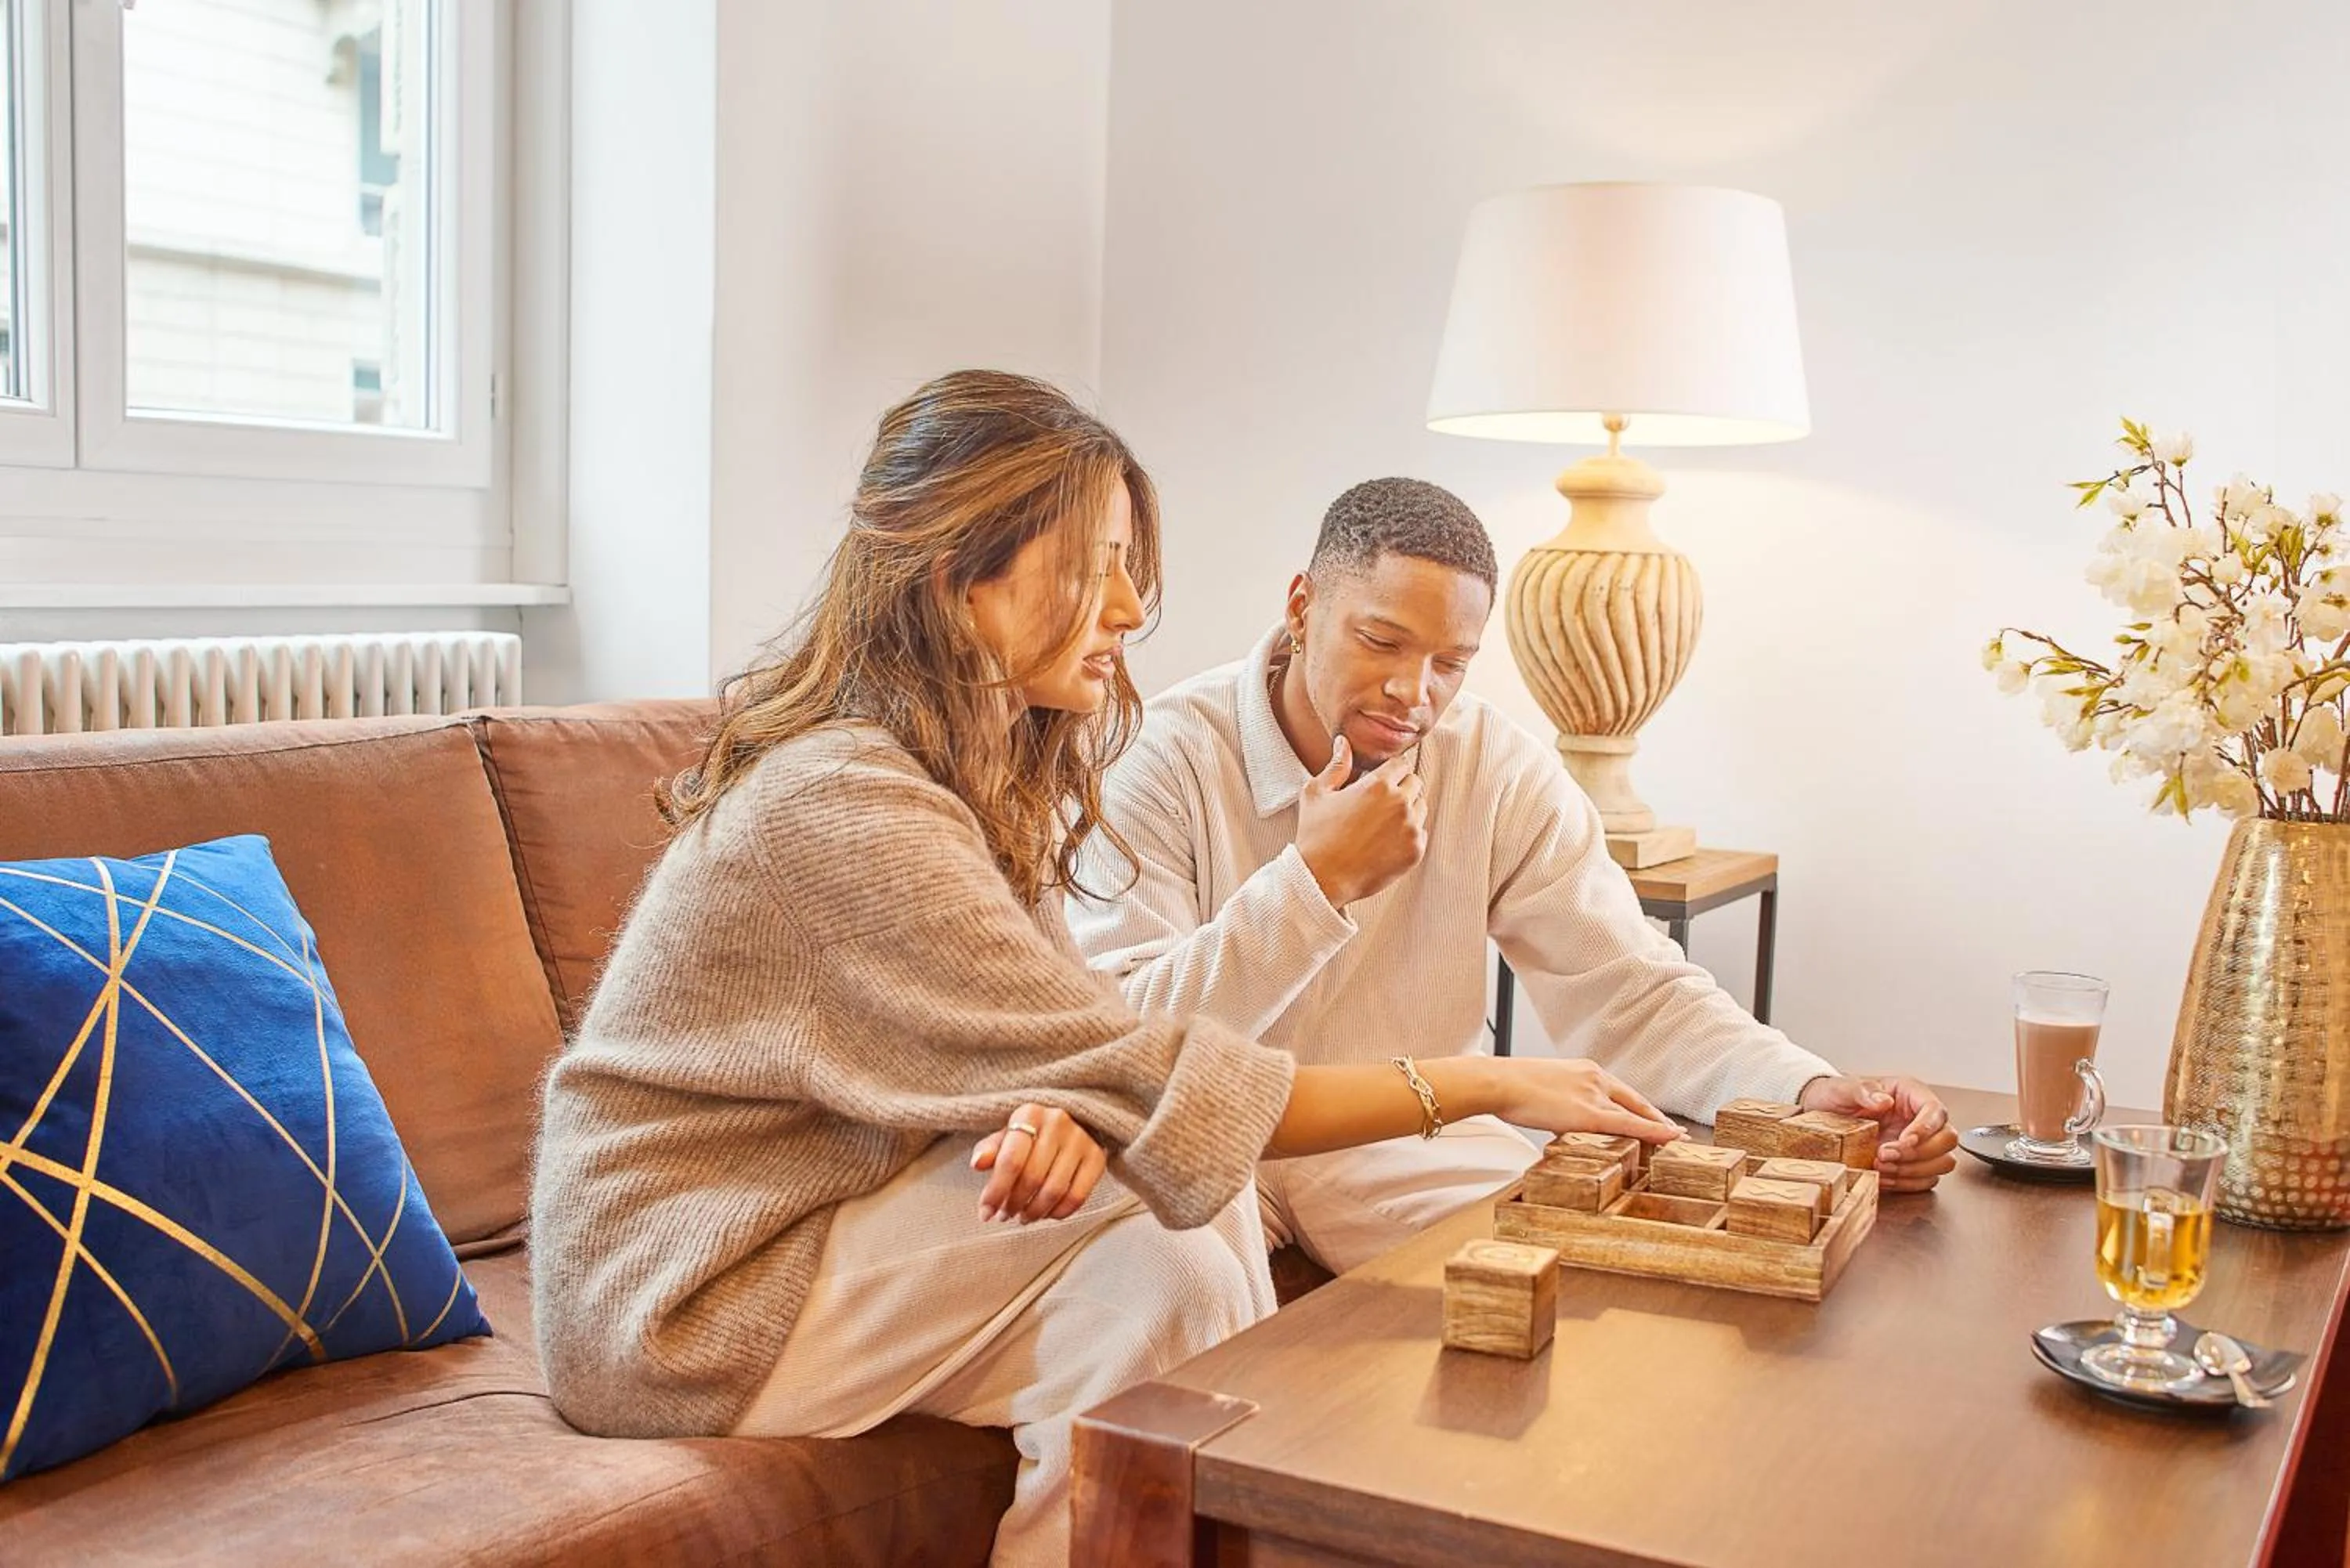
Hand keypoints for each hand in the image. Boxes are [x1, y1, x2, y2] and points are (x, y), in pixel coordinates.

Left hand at [971, 1104, 1106, 1223]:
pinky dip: (1058, 1213)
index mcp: (1030, 1113)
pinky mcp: (1097, 1157)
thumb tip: (978, 1164)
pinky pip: (1077, 1197)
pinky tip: (1046, 1214)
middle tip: (1004, 1215)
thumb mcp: (1006, 1135)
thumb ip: (989, 1149)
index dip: (996, 1192)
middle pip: (1032, 1178)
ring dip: (1034, 1212)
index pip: (1010, 1160)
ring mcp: (1081, 1140)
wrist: (1073, 1122)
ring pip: (1054, 1190)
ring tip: (1023, 1216)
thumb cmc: (1031, 1134)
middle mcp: (1058, 1122)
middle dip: (1014, 1204)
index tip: (985, 1213)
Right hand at [1295, 736, 1426, 906]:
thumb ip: (1336, 765)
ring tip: (1381, 824)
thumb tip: (1343, 742)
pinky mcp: (1415, 851)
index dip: (1389, 771)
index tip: (1379, 782)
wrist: (1322, 879)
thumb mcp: (1316, 794)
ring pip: (1421, 807)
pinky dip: (1408, 835)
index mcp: (1378, 785)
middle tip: (1379, 804)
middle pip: (1415, 782)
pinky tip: (1385, 842)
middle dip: (1400, 788)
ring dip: (1407, 810)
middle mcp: (1399, 803)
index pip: (1401, 763)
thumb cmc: (1315, 835)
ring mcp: (1411, 828)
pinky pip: (1421, 833)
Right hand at [1484, 1057, 1685, 1146]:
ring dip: (1658, 1128)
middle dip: (1655, 1117)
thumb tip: (1560, 1115)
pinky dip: (1653, 1132)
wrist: (1498, 1081)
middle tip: (1675, 1132)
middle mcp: (1595, 1078)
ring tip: (1675, 1141)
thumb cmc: (1510, 1086)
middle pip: (1634, 1101)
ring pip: (1636, 1113)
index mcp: (1584, 1071)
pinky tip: (1669, 1139)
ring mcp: (1594, 1095)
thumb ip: (1560, 1100)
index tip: (1652, 1116)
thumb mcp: (1543, 1088)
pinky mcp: (1589, 1114)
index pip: (1621, 1091)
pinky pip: (1629, 1125)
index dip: (1639, 1106)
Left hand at [1799, 1074, 1956, 1192]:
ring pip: (1942, 1162)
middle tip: (1885, 1154)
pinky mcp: (1912, 1163)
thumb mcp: (1843, 1088)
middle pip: (1947, 1139)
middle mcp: (1920, 1119)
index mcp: (1911, 1094)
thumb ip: (1863, 1090)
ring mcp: (1919, 1143)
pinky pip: (1926, 1179)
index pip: (1936, 1111)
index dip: (1926, 1128)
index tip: (1905, 1140)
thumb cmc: (1837, 1096)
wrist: (1822, 1113)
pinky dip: (1907, 1183)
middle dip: (1918, 1153)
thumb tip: (1884, 1100)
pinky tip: (1885, 1178)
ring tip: (1882, 1166)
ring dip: (1914, 1170)